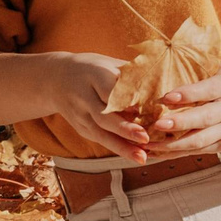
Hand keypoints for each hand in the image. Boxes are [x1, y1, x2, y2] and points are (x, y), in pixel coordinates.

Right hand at [33, 52, 158, 161]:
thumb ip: (132, 74)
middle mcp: (84, 96)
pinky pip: (101, 140)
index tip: (145, 108)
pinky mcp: (81, 129)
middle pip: (103, 115)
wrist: (55, 79)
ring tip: (142, 157)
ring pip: (101, 133)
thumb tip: (165, 85)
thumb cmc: (93, 68)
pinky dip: (119, 149)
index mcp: (94, 74)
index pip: (110, 89)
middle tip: (145, 137)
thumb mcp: (109, 63)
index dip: (127, 100)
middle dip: (124, 129)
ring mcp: (80, 116)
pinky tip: (136, 156)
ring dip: (122, 147)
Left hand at [145, 63, 220, 156]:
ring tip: (150, 144)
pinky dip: (176, 153)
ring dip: (174, 144)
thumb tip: (156, 68)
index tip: (166, 97)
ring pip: (202, 140)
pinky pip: (199, 151)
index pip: (210, 89)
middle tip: (157, 124)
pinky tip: (157, 152)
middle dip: (180, 123)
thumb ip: (194, 69)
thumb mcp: (216, 69)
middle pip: (206, 118)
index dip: (189, 94)